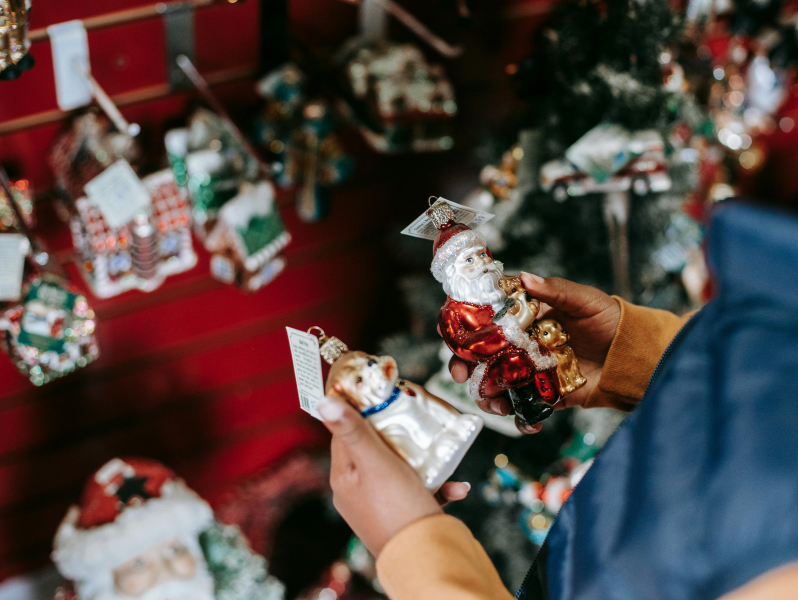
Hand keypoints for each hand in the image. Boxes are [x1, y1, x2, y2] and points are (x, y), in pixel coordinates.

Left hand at [318, 396, 470, 556]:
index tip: (382, 395)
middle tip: (417, 419)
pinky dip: (438, 486)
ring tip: (441, 454)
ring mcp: (379, 506)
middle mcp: (357, 491)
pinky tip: (457, 487)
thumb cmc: (397, 509)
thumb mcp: (375, 462)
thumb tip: (324, 402)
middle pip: (375, 449)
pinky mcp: (402, 518)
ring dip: (424, 461)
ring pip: (400, 469)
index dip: (362, 412)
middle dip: (399, 435)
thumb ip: (353, 432)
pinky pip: (419, 492)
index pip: (345, 433)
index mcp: (343, 476)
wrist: (424, 558)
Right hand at [446, 274, 619, 433]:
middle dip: (462, 365)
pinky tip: (528, 422)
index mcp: (523, 316)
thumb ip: (555, 290)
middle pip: (478, 354)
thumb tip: (527, 278)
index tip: (451, 334)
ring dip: (487, 396)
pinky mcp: (543, 394)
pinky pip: (524, 409)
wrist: (633, 356)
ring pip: (494, 384)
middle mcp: (519, 343)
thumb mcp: (584, 300)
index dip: (462, 325)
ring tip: (495, 404)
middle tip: (460, 374)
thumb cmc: (608, 319)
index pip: (483, 318)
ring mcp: (528, 370)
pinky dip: (521, 419)